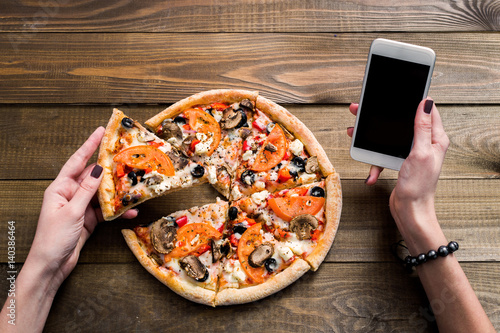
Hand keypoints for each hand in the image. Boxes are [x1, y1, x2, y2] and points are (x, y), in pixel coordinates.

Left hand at [29, 127, 137, 286]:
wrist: (52, 265)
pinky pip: (105, 210)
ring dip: (117, 192)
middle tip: (126, 158)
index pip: (76, 162)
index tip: (100, 131)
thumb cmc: (54, 238)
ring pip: (102, 193)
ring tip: (133, 186)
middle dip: (109, 169)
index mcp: (59, 188)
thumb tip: (98, 169)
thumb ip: (87, 190)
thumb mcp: (72, 212)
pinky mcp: (88, 219)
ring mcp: (80, 207)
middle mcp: (70, 194)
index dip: (89, 146)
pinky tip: (129, 211)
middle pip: (93, 177)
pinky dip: (117, 211)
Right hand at [348, 98, 448, 242]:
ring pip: (389, 137)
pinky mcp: (400, 162)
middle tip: (362, 110)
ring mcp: (411, 153)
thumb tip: (425, 102)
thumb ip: (422, 127)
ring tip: (355, 134)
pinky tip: (371, 172)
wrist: (410, 210)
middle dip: (382, 118)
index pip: (426, 110)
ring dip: (372, 139)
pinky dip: (375, 162)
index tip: (397, 92)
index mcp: (435, 138)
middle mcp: (425, 143)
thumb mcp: (421, 152)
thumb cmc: (419, 186)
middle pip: (402, 122)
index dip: (412, 100)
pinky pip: (384, 155)